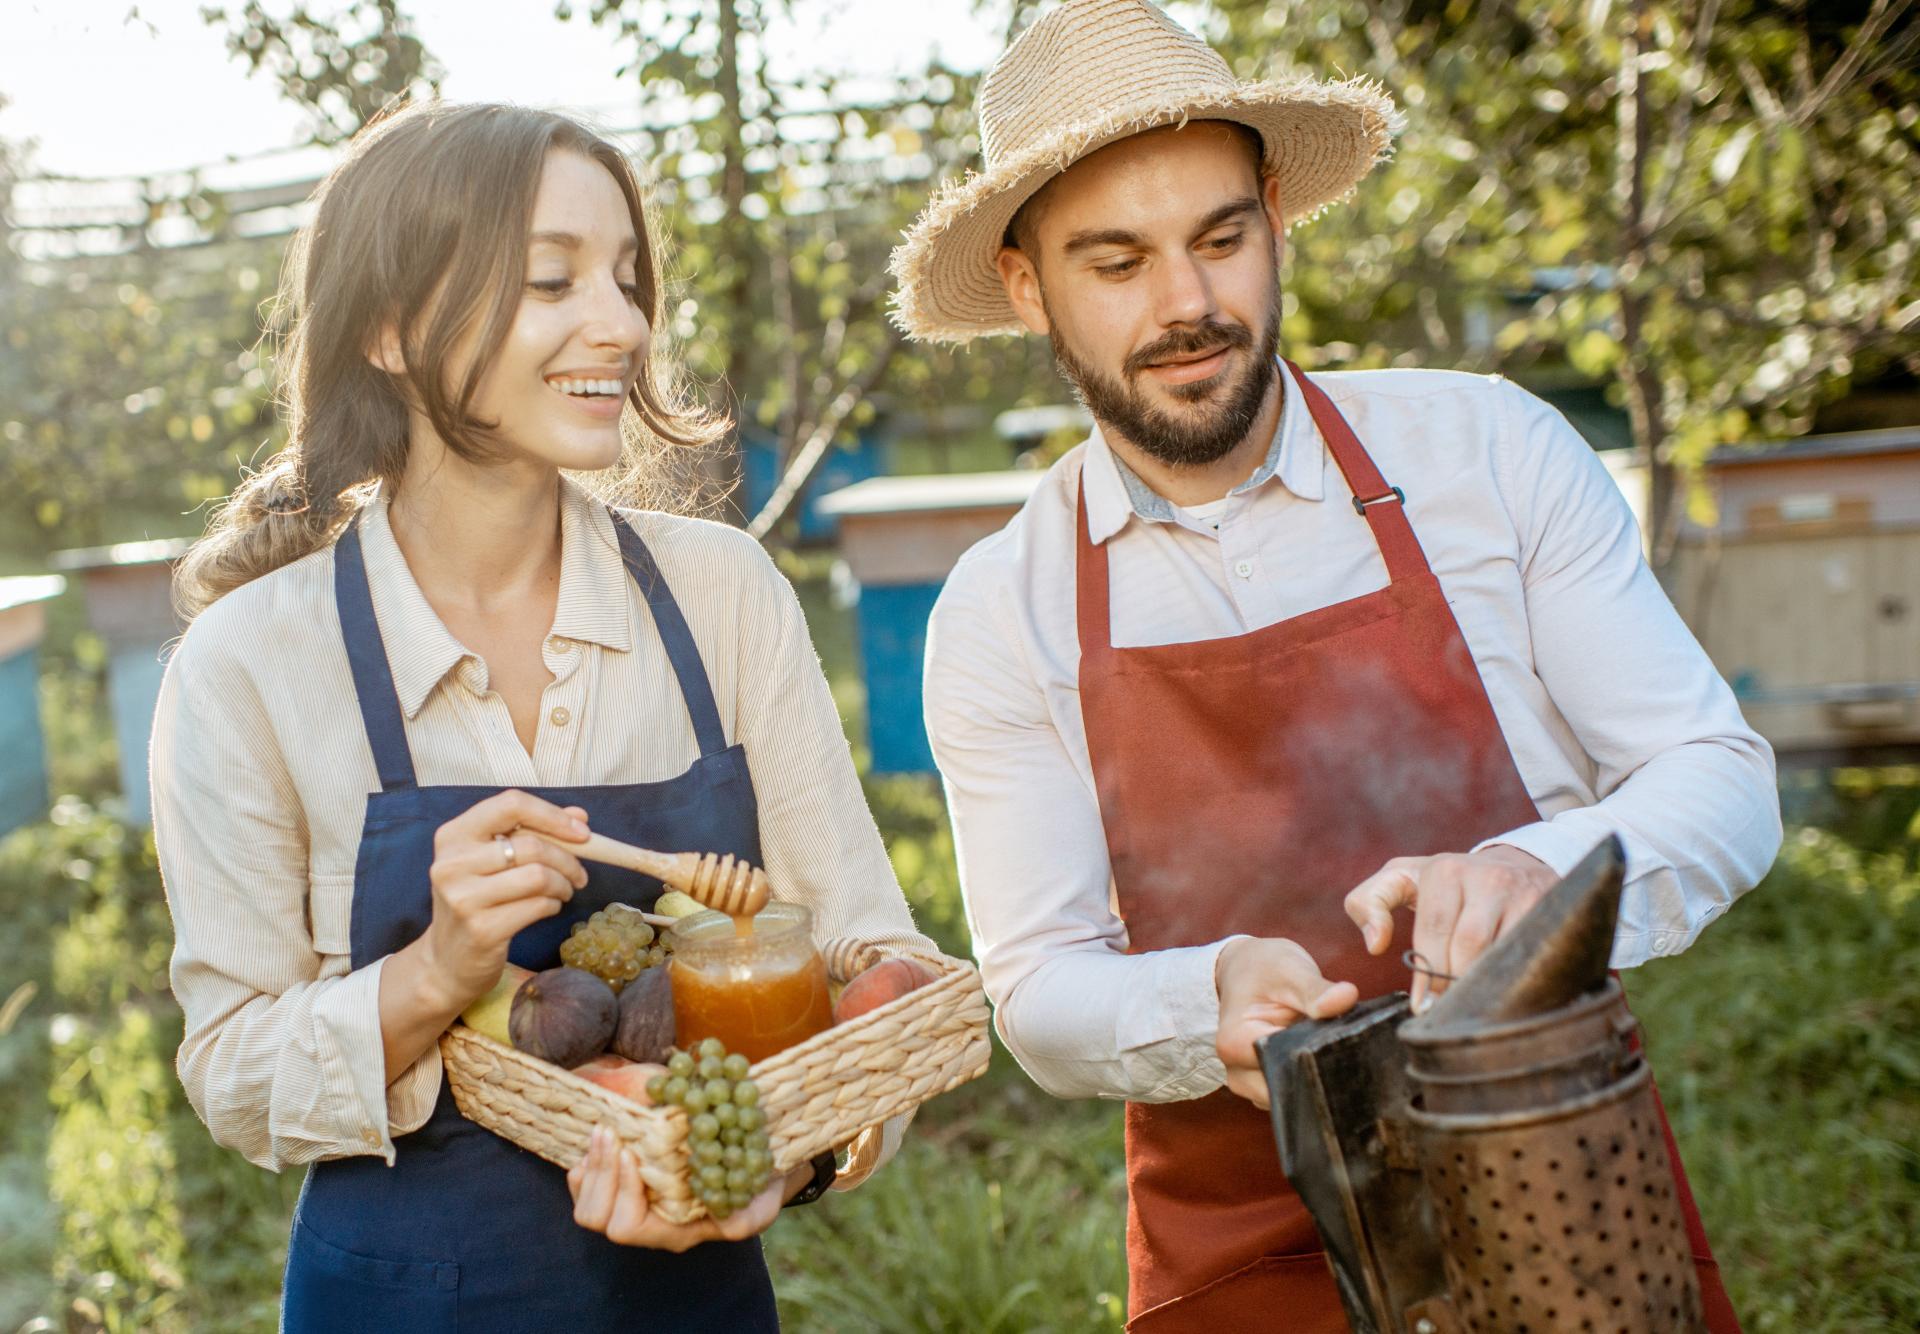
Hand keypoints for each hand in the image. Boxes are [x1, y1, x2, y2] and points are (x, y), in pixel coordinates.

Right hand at [419, 790, 591, 1011]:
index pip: (510, 805)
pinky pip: (538, 906)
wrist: (447, 958)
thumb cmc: (475, 900)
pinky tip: (548, 907)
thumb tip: (580, 817)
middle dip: (568, 859)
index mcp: (454, 835)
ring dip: (563, 883)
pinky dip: (553, 904)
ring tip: (564, 890)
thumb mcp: (492, 860)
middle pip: (531, 846)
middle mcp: (452, 864)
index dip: (552, 816)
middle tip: (578, 873)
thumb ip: (533, 832)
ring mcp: (463, 898)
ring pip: (539, 876)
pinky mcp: (482, 929)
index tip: (581, 832)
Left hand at [567, 1126, 801, 1249]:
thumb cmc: (755, 1188)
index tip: (633, 1153)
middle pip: (597, 1218)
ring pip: (586, 1205)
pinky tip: (604, 1137)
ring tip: (604, 1131)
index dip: (625, 1190)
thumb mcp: (759, 1205)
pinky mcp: (625, 1183)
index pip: (629, 1226)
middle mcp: (647, 1223)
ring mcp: (632, 1204)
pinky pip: (585, 1185)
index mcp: (673, 1231)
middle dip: (600, 1174)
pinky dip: (588, 1161)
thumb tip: (724, 1219)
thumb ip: (744, 1219)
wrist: (753, 1169)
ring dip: (592, 1164)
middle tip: (610, 1134)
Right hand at [1214, 937, 1358, 1109]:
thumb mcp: (1289, 969)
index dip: (1315, 1062)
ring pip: (1294, 1098)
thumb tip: (1346, 998)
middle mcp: (1237, 1071)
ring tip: (1333, 1050)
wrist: (1246, 970)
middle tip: (1346, 1050)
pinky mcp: (1266, 1087)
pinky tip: (1324, 1058)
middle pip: (1286, 1091)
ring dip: (1317, 1078)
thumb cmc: (1263, 968)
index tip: (1342, 1047)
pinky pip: (1294, 1095)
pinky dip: (1312, 1079)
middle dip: (1319, 1074)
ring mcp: (1250, 1084)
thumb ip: (1316, 989)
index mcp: (1235, 1043)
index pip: (1280, 1069)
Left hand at [1343, 845, 1557, 1010]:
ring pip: (1502, 953)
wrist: (1513, 864)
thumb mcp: (1400, 880)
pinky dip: (1516, 979)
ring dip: (1484, 986)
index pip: (1434, 930)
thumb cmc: (1445, 883)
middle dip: (1454, 984)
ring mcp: (1524, 892)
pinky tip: (1504, 994)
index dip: (1427, 973)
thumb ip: (1368, 903)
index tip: (1422, 1006)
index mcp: (1445, 870)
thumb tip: (1375, 944)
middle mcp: (1487, 877)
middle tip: (1446, 1012)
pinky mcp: (1551, 908)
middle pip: (1469, 946)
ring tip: (1470, 1008)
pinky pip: (1532, 953)